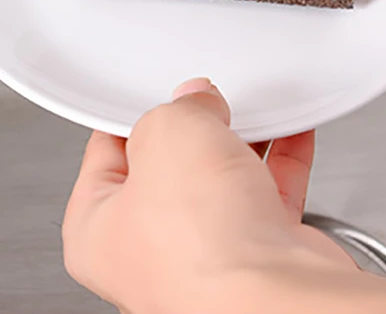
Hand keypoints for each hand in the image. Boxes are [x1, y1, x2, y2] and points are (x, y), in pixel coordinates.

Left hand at [62, 78, 385, 313]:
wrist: (275, 296)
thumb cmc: (202, 249)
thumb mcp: (165, 134)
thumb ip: (176, 107)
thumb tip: (192, 102)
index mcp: (97, 231)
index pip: (106, 153)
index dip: (136, 114)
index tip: (159, 93)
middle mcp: (150, 251)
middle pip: (169, 164)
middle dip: (194, 128)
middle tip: (205, 104)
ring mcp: (208, 254)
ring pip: (222, 179)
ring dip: (241, 140)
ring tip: (251, 112)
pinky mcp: (259, 254)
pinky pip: (267, 191)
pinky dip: (280, 159)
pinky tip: (288, 130)